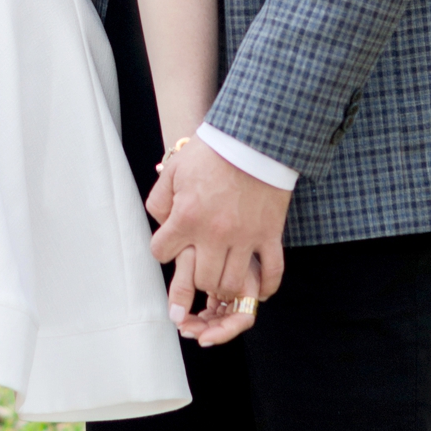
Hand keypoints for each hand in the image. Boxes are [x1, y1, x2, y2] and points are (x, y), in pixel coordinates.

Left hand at [148, 141, 289, 345]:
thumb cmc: (212, 152)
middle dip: (196, 277)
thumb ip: (160, 200)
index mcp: (187, 217)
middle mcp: (215, 234)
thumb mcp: (174, 171)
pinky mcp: (270, 234)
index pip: (161, 253)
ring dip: (224, 285)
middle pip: (201, 280)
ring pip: (232, 284)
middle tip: (199, 265)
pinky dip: (266, 286)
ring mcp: (245, 237)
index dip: (163, 249)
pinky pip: (271, 271)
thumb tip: (160, 223)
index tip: (170, 243)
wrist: (255, 139)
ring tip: (223, 275)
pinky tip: (259, 291)